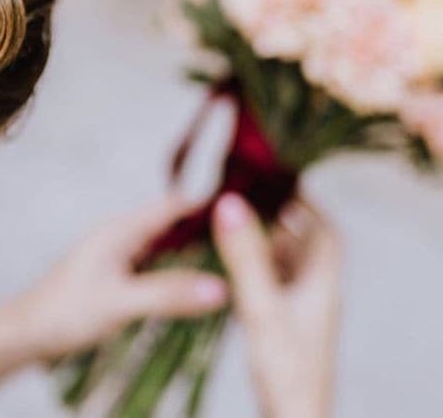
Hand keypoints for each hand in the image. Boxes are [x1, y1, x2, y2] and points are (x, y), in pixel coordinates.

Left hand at [0, 196, 227, 391]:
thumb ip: (169, 295)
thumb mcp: (121, 303)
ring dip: (196, 252)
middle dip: (210, 229)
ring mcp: (119, 257)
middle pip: (174, 224)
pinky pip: (158, 266)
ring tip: (236, 261)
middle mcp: (121, 237)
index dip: (209, 204)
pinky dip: (180, 272)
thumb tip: (221, 287)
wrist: (27, 333)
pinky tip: (199, 287)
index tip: (249, 209)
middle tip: (254, 239)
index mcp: (120, 230)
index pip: (174, 205)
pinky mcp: (117, 277)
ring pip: (167, 247)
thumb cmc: (64, 312)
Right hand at [213, 193, 341, 417]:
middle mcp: (315, 297)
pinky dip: (255, 273)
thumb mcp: (260, 307)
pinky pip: (273, 290)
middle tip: (244, 200)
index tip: (277, 183)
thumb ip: (245, 256)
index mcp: (321, 286)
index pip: (325, 234)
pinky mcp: (284, 333)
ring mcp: (300, 317)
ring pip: (287, 270)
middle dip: (278, 221)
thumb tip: (230, 202)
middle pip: (305, 248)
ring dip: (264, 247)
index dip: (305, 205)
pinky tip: (230, 273)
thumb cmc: (285, 373)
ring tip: (230, 229)